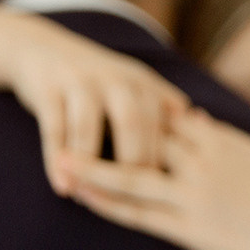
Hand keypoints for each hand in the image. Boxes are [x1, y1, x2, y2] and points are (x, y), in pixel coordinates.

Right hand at [0, 8, 187, 185]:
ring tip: (90, 198)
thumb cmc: (100, 82)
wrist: (43, 49)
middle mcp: (117, 80)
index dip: (170, 159)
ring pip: (89, 128)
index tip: (175, 190)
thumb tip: (205, 127)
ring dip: (90, 166)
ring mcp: (81, 83)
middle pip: (133, 125)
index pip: (166, 124)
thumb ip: (167, 106)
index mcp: (145, 84)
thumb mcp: (136, 87)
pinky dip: (57, 160)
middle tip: (133, 199)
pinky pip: (54, 129)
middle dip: (133, 164)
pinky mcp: (49, 89)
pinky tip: (63, 188)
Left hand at [66, 108, 249, 249]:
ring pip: (134, 179)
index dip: (139, 110)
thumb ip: (221, 134)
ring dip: (94, 169)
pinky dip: (110, 206)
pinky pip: (140, 216)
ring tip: (63, 160)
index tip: (110, 102)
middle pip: (147, 141)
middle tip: (74, 119)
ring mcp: (194, 200)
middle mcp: (205, 168)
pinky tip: (87, 198)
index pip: (172, 119)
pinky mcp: (188, 230)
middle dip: (109, 130)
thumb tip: (189, 115)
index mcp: (225, 146)